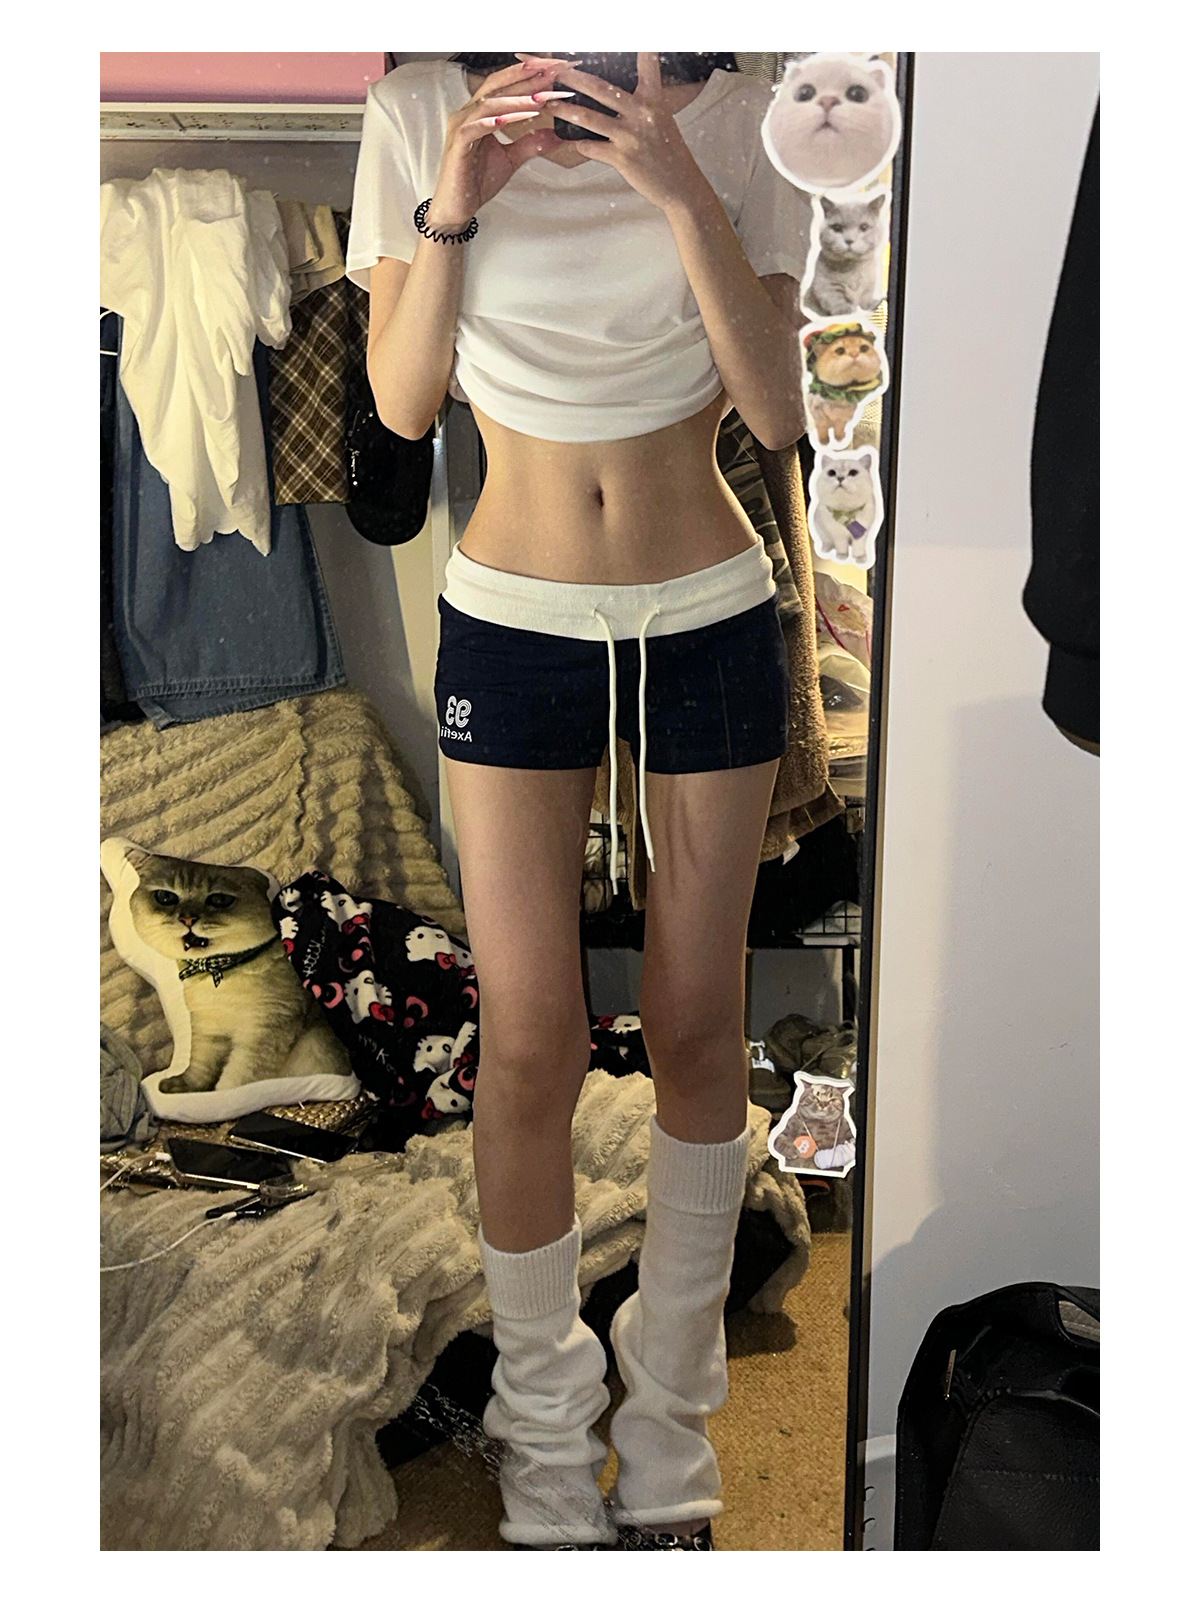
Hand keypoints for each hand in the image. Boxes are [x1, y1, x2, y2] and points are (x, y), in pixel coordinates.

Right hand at [428, 55, 574, 228]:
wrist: (457, 207)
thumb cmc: (477, 181)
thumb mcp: (511, 159)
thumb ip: (530, 144)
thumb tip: (554, 134)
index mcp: (479, 112)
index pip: (505, 86)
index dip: (528, 76)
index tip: (553, 71)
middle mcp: (468, 113)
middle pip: (497, 86)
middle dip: (525, 77)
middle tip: (551, 72)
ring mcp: (461, 126)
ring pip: (489, 104)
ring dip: (516, 99)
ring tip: (540, 97)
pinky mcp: (458, 144)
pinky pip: (477, 127)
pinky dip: (495, 120)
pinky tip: (511, 118)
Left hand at [548, 53, 709, 213]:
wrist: (679, 185)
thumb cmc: (668, 150)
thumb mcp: (660, 118)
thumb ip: (640, 102)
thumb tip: (611, 92)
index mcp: (653, 99)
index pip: (646, 64)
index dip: (640, 47)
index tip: (633, 34)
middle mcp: (641, 113)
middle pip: (600, 88)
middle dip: (574, 77)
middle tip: (556, 70)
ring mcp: (630, 136)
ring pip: (588, 118)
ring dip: (565, 111)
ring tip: (549, 104)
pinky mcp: (622, 158)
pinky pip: (591, 148)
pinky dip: (581, 145)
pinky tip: (576, 142)